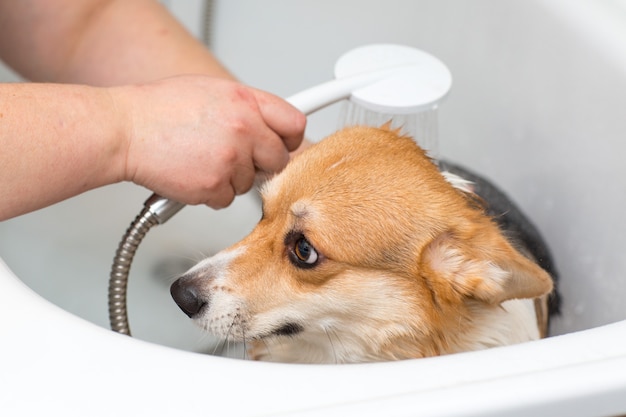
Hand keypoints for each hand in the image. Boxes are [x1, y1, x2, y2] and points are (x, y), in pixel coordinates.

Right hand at [113, 76, 305, 207]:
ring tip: (201, 159)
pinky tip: (193, 174)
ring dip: (231, 177)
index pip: (294, 124)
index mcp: (246, 101)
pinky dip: (211, 192)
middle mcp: (243, 129)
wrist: (124, 131)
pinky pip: (227, 198)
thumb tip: (268, 125)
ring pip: (250, 182)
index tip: (283, 144)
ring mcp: (230, 159)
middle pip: (279, 160)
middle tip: (236, 157)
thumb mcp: (212, 91)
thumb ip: (246, 108)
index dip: (289, 138)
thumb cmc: (159, 110)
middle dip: (261, 163)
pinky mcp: (214, 186)